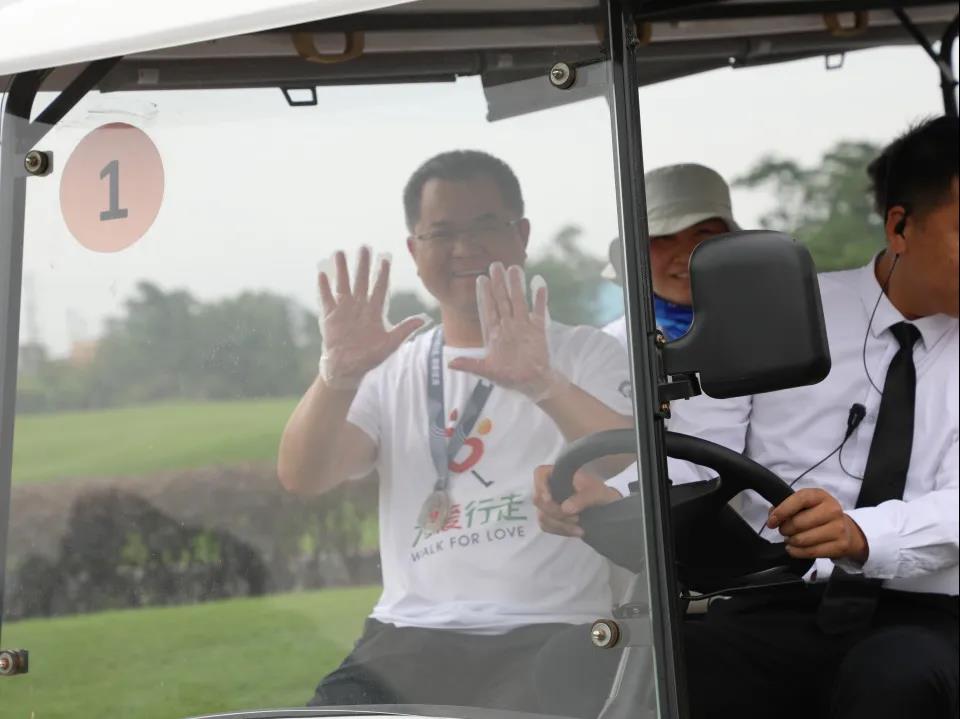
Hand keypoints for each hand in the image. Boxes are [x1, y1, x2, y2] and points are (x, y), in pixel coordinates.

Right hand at [318, 247, 428, 388]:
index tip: (385, 259)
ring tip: (340, 253)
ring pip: (343, 285)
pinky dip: (325, 287)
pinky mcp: (330, 317)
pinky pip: (327, 299)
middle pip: (361, 281)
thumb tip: (424, 319)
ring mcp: (344, 310)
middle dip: (363, 265)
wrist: (348, 369)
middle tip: (364, 247)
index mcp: (374, 312)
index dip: (382, 274)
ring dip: (342, 270)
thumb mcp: (390, 344)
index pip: (379, 288)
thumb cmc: (370, 358)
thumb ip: (405, 330)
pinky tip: (323, 274)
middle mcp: (359, 307)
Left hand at [448, 263, 564, 400]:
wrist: (532, 382)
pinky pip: (539, 311)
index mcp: (494, 334)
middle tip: (495, 265)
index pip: (488, 310)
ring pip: (519, 301)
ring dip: (517, 286)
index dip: (485, 295)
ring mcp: (523, 326)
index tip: (481, 279)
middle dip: (499, 283)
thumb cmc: (508, 377)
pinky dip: (539, 298)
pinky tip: (539, 284)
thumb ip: (470, 365)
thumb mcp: (487, 372)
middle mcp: (507, 326)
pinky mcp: (538, 329)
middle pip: (502, 300)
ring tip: (515, 268)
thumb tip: (449, 364)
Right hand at [533, 464, 620, 537]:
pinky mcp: (551, 518)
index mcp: (559, 474)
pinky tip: (576, 531)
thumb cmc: (600, 494)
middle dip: (556, 513)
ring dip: (560, 525)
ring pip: (542, 516)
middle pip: (538, 500)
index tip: (549, 499)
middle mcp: (550, 488)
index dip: (540, 486)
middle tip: (575, 518)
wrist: (606, 507)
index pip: (540, 473)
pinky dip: (561, 531)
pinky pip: (547, 527)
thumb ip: (583, 498)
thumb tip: (565, 508)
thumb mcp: (597, 493)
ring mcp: (549, 504)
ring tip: (579, 526)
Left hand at [767, 488, 868, 561]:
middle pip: (797, 523)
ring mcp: (838, 528)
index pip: (798, 500)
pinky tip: (794, 548)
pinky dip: (796, 552)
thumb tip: (773, 517)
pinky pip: (810, 552)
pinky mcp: (840, 545)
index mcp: (820, 495)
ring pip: (802, 539)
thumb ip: (786, 506)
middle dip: (785, 529)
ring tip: (791, 539)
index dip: (781, 511)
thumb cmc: (818, 514)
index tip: (772, 521)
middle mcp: (832, 510)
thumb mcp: (805, 504)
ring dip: (791, 541)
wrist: (845, 529)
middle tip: (784, 530)